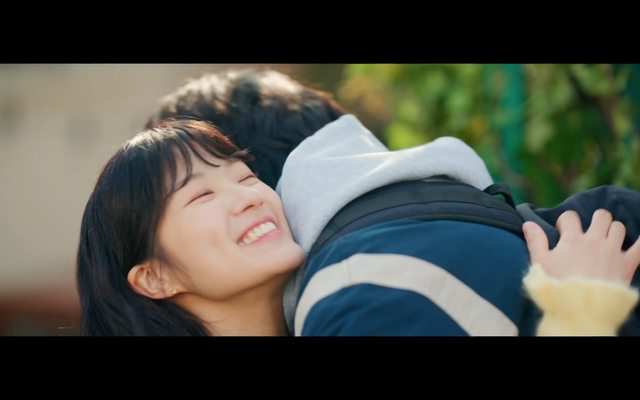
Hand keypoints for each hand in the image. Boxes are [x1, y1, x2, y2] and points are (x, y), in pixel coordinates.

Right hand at [524, 209, 639, 284]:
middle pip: (601, 216)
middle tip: (590, 231)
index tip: (562, 231)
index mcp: (572, 239)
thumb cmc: (558, 286)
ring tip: (608, 239)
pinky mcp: (627, 264)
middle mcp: (594, 240)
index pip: (570, 217)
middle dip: (596, 220)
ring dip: (613, 230)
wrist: (581, 308)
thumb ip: (535, 241)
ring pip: (619, 228)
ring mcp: (612, 251)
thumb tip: (528, 224)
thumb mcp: (540, 263)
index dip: (565, 221)